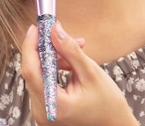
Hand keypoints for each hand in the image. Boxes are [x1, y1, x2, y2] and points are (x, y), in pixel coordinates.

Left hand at [21, 22, 138, 125]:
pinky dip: (55, 70)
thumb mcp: (91, 73)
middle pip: (34, 73)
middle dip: (46, 49)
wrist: (114, 124)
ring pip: (40, 76)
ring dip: (53, 59)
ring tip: (76, 48)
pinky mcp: (47, 110)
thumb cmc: (107, 104)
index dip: (30, 47)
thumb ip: (70, 51)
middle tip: (58, 32)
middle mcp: (43, 112)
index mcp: (54, 106)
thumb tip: (54, 30)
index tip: (36, 28)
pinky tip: (71, 63)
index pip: (31, 71)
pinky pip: (45, 84)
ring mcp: (43, 113)